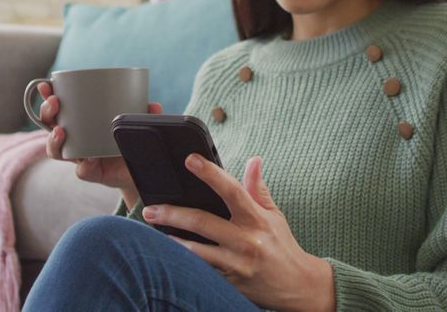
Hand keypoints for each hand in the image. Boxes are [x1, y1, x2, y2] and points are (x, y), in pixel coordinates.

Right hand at [38, 81, 161, 194]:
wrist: (138, 173)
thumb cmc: (130, 144)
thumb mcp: (135, 124)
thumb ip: (143, 115)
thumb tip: (153, 105)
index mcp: (80, 124)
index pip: (58, 108)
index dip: (46, 97)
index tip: (45, 85)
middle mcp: (74, 140)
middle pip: (50, 126)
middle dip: (47, 113)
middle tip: (54, 103)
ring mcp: (81, 158)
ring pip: (57, 151)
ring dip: (53, 141)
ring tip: (60, 132)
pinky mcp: (93, 174)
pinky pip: (83, 171)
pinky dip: (85, 166)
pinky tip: (89, 159)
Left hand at [142, 155, 334, 311]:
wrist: (296, 287)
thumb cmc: (282, 247)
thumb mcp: (274, 215)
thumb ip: (258, 188)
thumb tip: (254, 160)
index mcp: (257, 219)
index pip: (232, 190)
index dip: (210, 173)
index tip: (190, 160)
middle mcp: (245, 241)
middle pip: (203, 222)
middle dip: (173, 214)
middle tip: (150, 208)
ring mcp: (236, 264)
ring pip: (196, 251)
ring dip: (171, 241)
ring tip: (152, 231)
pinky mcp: (229, 282)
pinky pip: (201, 270)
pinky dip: (183, 261)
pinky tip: (166, 254)